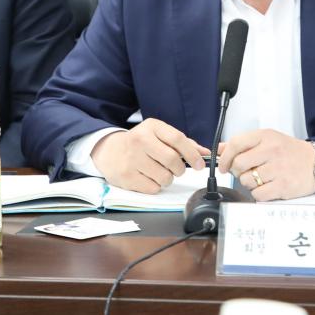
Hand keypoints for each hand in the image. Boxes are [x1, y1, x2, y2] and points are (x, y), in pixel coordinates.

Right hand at [91, 118, 208, 193]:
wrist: (110, 150)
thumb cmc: (140, 143)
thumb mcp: (159, 135)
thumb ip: (183, 143)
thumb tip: (204, 153)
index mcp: (151, 127)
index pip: (177, 139)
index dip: (192, 153)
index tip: (199, 164)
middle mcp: (140, 140)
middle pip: (172, 160)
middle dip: (180, 169)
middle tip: (177, 169)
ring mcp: (132, 159)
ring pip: (164, 177)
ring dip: (167, 178)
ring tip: (159, 171)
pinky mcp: (127, 176)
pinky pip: (153, 188)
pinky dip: (156, 186)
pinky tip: (148, 177)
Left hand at [218, 129, 314, 200]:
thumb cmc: (290, 152)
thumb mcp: (268, 140)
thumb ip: (243, 144)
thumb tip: (219, 149)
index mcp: (266, 137)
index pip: (236, 143)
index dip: (224, 157)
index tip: (223, 165)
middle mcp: (272, 150)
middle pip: (238, 164)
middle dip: (237, 172)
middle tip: (244, 173)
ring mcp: (278, 169)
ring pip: (246, 181)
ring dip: (249, 183)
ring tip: (260, 179)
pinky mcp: (283, 186)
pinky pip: (258, 195)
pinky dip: (259, 194)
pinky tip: (267, 188)